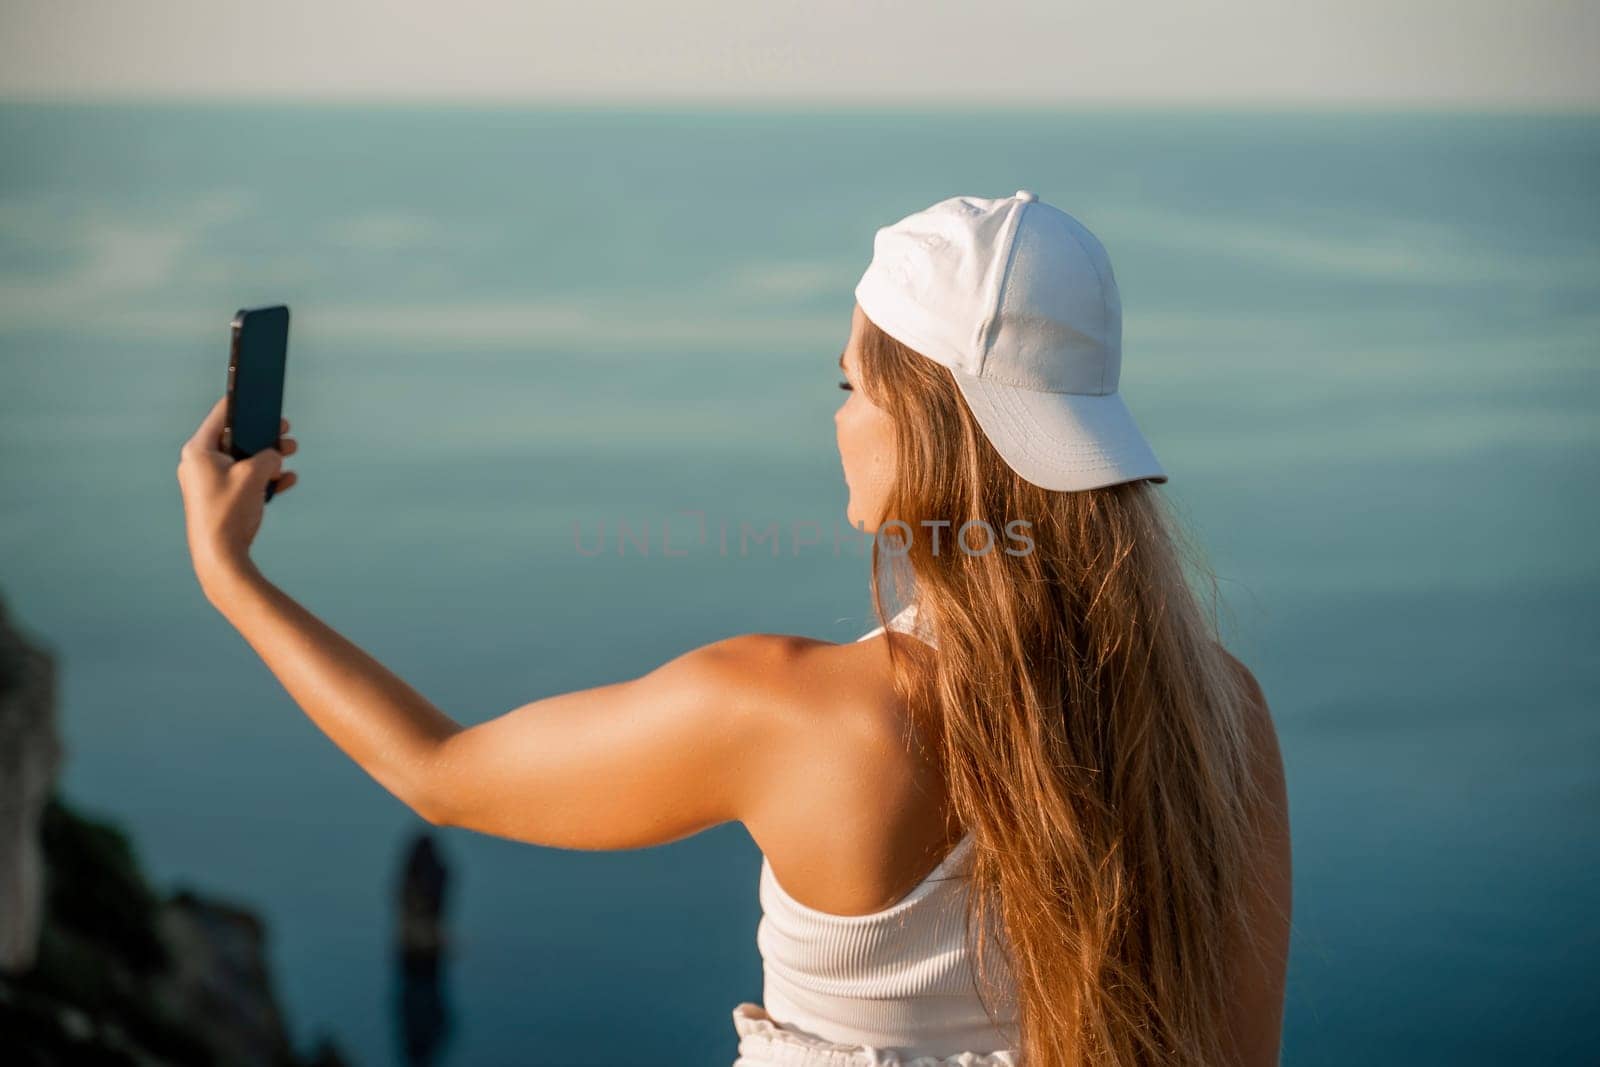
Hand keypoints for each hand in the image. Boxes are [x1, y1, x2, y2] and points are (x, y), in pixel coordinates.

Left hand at [177, 396, 298, 595]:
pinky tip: (285, 480)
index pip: (223, 415)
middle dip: (264, 435)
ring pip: (243, 460)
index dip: (245, 403)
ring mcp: (209, 482)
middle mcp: (199, 463)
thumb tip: (275, 456)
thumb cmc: (229, 511)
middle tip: (284, 428)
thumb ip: (269, 457)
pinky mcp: (220, 499)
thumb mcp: (255, 475)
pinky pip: (245, 481)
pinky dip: (264, 478)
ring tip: (290, 454)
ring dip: (268, 457)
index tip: (261, 391)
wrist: (220, 556)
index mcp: (199, 450)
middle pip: (236, 438)